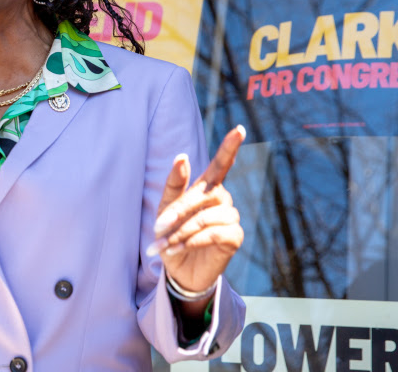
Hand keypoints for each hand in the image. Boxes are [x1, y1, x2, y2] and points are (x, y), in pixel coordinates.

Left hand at [151, 125, 245, 294]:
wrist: (178, 269)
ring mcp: (231, 218)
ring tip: (165, 245)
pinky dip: (192, 241)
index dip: (230, 146)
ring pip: (205, 218)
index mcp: (207, 187)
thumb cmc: (172, 234)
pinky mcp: (235, 237)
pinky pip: (214, 233)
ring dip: (181, 232)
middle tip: (158, 228)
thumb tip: (183, 156)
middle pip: (202, 196)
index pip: (221, 164)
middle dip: (178, 213)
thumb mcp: (165, 208)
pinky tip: (177, 250)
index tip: (240, 128)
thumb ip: (174, 184)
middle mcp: (223, 199)